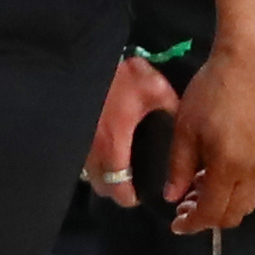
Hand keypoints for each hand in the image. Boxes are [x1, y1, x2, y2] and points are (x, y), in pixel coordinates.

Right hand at [83, 52, 176, 205]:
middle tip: (131, 183)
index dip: (128, 197)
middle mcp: (90, 149)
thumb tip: (184, 122)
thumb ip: (170, 108)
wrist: (83, 57)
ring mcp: (76, 141)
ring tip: (119, 167)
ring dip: (102, 175)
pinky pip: (80, 156)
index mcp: (113, 143)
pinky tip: (103, 149)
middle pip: (100, 184)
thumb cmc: (118, 74)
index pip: (117, 186)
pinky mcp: (70, 132)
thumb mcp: (154, 88)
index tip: (139, 197)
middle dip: (115, 188)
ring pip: (87, 172)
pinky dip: (91, 160)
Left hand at [167, 41, 254, 232]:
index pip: (212, 212)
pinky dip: (234, 191)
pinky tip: (214, 173)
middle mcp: (252, 172)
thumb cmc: (211, 91)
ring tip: (197, 189)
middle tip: (184, 208)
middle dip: (209, 219)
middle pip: (234, 214)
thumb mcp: (185, 129)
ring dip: (223, 205)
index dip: (192, 224)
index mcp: (228, 167)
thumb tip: (173, 197)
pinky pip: (253, 185)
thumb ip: (179, 167)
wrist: (249, 61)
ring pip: (247, 202)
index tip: (175, 224)